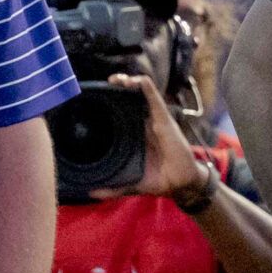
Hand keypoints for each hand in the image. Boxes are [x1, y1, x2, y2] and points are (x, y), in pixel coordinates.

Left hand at [91, 74, 202, 200]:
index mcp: (136, 135)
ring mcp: (154, 120)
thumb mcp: (131, 183)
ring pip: (141, 94)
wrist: (180, 184)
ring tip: (117, 80)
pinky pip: (154, 98)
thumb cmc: (159, 179)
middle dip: (118, 88)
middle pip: (130, 99)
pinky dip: (146, 87)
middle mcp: (144, 124)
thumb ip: (112, 187)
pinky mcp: (164, 119)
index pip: (122, 113)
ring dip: (130, 82)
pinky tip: (137, 80)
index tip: (95, 99)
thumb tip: (91, 192)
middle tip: (105, 84)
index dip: (111, 104)